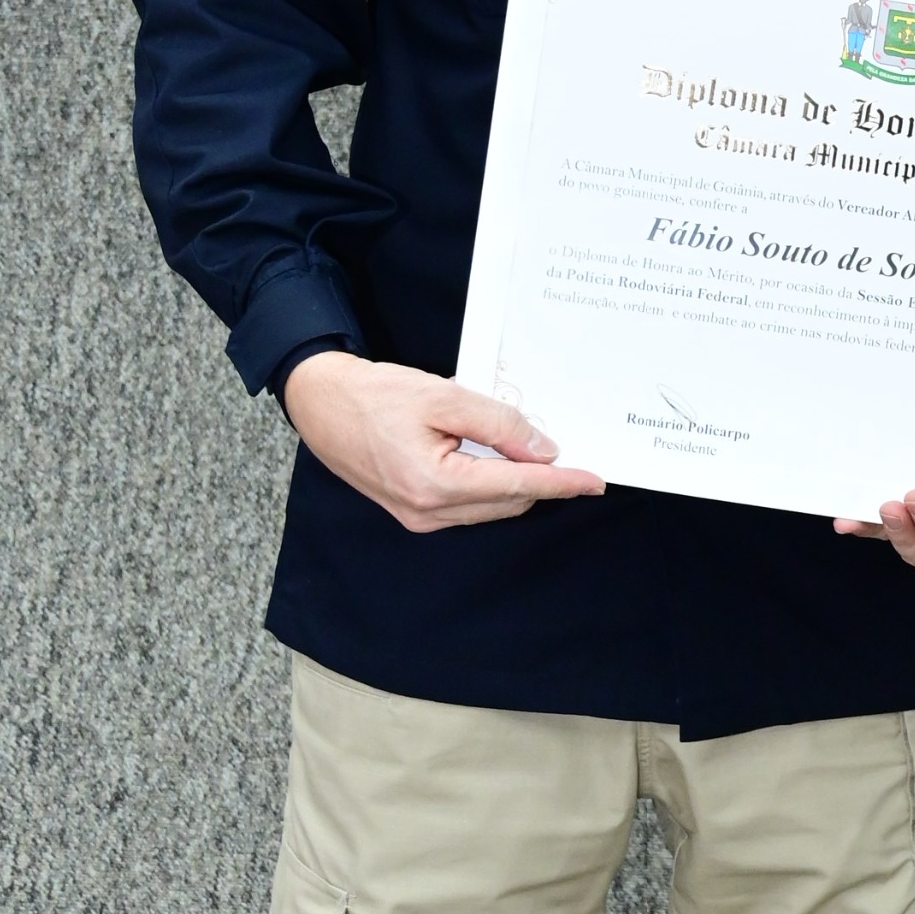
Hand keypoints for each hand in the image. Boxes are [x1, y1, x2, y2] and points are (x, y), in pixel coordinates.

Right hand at [282, 352, 604, 533]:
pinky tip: (492, 457)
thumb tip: (542, 450)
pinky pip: (468, 505)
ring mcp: (419, 518)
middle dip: (538, 479)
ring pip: (490, 507)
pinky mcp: (413, 513)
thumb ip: (497, 423)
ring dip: (513, 482)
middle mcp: (428, 513)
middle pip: (508, 503)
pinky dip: (488, 484)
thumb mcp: (443, 396)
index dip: (561, 483)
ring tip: (523, 447)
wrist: (321, 403)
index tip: (593, 481)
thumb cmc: (374, 395)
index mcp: (435, 485)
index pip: (517, 488)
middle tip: (561, 448)